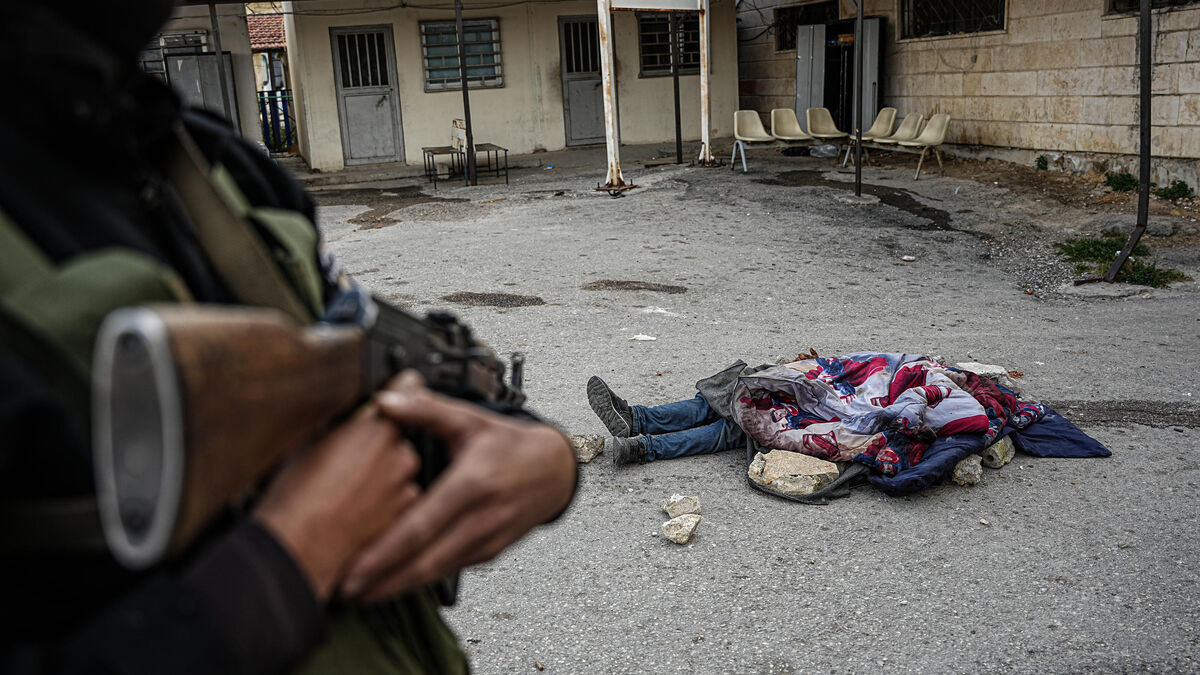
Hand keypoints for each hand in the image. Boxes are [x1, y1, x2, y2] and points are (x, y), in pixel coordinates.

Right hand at [253, 400, 421, 600]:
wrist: (299, 551)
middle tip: (345, 460)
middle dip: (378, 444)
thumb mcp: (306, 443)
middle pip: (399, 437)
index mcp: (375, 428)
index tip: (403, 384)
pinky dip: (384, 501)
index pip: (407, 389)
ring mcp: (405, 488)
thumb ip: (335, 423)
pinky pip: (400, 498)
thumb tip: (339, 417)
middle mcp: (399, 455)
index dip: (403, 387)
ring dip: (382, 475)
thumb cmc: (296, 500)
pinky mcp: (405, 517)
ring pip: (399, 470)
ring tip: (345, 491)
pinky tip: (355, 510)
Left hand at [340, 371, 575, 602]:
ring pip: (436, 573)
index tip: (352, 567)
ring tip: (359, 596)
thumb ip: (425, 409)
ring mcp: (488, 540)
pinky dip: (419, 581)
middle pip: (425, 561)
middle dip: (382, 581)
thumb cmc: (510, 444)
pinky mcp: (490, 552)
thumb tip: (385, 399)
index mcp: (471, 485)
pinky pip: (449, 571)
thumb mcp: (470, 419)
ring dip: (396, 587)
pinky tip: (392, 585)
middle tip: (343, 591)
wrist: (556, 470)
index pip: (421, 526)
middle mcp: (481, 519)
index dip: (385, 552)